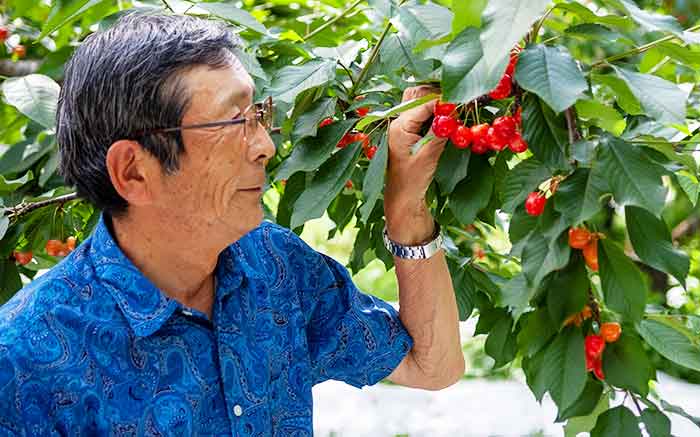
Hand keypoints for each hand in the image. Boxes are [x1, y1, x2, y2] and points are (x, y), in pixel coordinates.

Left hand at [384, 86, 446, 243]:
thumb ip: (440, 132)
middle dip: (438, 93)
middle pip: (417, 94)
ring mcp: (402, 125)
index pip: (423, 102)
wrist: (402, 197)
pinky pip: (420, 112)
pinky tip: (447, 116)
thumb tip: (455, 111)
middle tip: (459, 99)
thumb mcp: (429, 156)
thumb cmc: (412, 180)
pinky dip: (433, 110)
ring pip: (418, 100)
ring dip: (435, 100)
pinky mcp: (408, 131)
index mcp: (399, 126)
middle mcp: (398, 121)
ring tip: (455, 106)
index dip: (444, 98)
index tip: (462, 98)